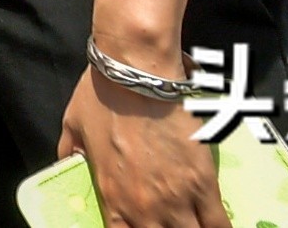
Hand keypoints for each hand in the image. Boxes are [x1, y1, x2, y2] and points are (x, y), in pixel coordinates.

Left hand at [58, 70, 228, 227]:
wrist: (137, 74)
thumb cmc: (102, 95)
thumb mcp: (73, 127)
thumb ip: (70, 152)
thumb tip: (69, 162)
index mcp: (111, 198)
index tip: (138, 226)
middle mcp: (143, 208)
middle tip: (167, 224)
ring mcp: (176, 199)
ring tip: (191, 224)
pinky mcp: (203, 184)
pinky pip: (218, 225)